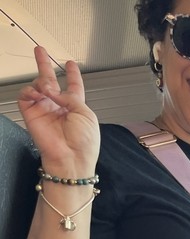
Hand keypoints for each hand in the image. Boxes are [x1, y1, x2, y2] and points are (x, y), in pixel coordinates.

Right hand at [17, 47, 99, 176]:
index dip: (72, 75)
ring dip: (43, 82)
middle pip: (51, 81)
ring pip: (38, 85)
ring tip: (48, 88)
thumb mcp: (86, 114)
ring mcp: (44, 110)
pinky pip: (26, 95)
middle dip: (45, 65)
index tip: (71, 64)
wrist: (70, 159)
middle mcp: (59, 108)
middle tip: (41, 51)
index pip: (73, 87)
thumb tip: (55, 90)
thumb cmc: (84, 143)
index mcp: (76, 108)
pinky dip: (31, 90)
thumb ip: (71, 96)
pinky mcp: (31, 114)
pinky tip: (39, 93)